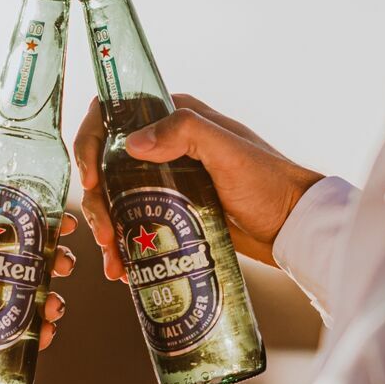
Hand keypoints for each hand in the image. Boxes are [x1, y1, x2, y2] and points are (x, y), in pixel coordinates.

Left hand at [0, 189, 77, 383]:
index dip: (40, 228)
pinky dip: (40, 335)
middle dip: (55, 265)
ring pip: (31, 304)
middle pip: (29, 269)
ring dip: (52, 301)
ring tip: (54, 305)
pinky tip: (45, 332)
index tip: (63, 224)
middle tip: (65, 266)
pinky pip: (22, 341)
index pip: (11, 235)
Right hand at [73, 94, 322, 278]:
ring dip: (106, 226)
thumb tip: (133, 143)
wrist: (294, 227)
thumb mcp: (229, 152)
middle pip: (107, 165)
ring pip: (115, 198)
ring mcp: (167, 181)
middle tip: (105, 234)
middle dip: (97, 200)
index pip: (113, 116)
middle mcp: (165, 145)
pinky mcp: (171, 212)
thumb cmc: (269, 184)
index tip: (90, 179)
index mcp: (175, 118)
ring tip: (114, 259)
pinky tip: (123, 267)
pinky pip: (134, 223)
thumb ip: (186, 132)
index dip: (91, 144)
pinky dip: (123, 244)